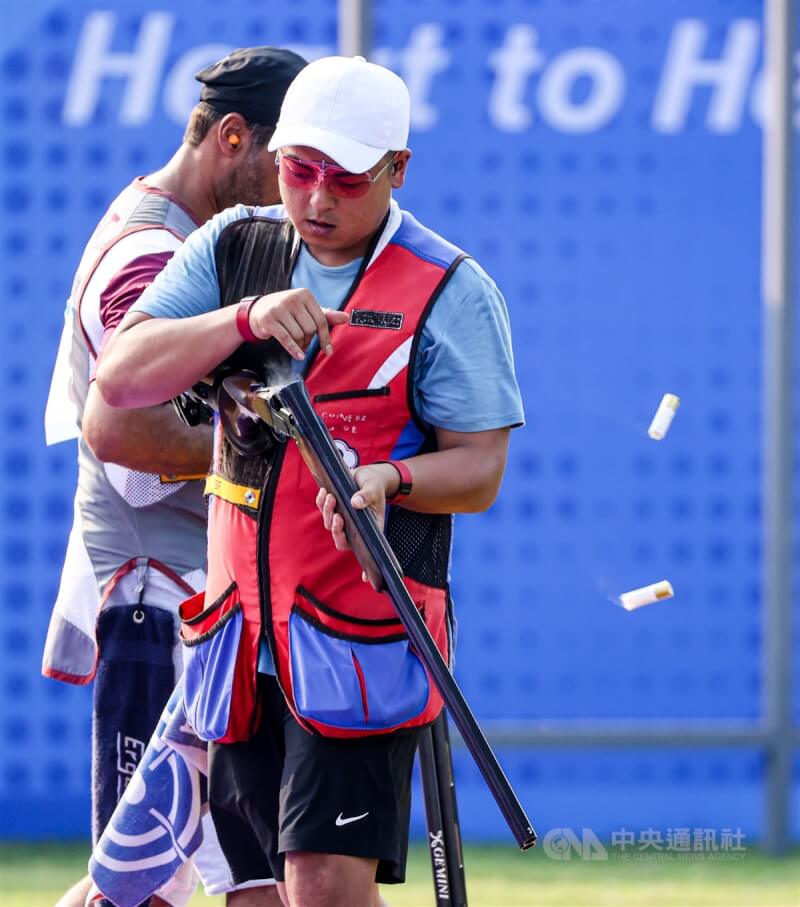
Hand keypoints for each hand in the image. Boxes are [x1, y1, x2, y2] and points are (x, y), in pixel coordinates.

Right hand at [246, 289, 348, 360]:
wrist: (259, 310)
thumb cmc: (287, 311)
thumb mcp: (307, 310)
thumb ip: (326, 315)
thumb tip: (346, 318)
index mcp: (305, 294)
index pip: (322, 320)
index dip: (325, 338)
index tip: (328, 350)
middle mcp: (292, 298)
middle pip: (310, 329)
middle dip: (308, 340)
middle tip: (303, 341)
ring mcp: (279, 308)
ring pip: (298, 335)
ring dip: (300, 345)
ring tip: (296, 343)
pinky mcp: (268, 320)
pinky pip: (286, 339)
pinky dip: (294, 350)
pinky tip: (299, 356)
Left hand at [315, 463, 399, 580]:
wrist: (368, 476)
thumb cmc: (375, 486)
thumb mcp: (374, 489)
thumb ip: (367, 496)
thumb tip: (355, 503)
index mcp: (369, 530)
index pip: (365, 551)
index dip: (365, 567)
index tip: (365, 578)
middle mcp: (354, 528)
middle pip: (341, 540)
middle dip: (336, 530)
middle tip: (338, 515)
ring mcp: (342, 519)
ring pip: (329, 523)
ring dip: (327, 511)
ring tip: (331, 497)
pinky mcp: (333, 507)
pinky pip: (323, 509)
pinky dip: (321, 502)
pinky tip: (324, 492)